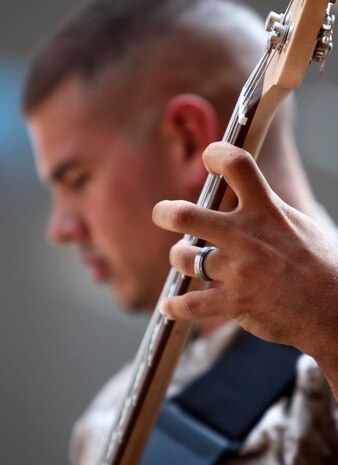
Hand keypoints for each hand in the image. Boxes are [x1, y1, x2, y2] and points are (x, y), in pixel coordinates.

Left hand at [153, 142, 337, 392]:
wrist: (334, 310)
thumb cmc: (318, 265)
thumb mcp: (297, 224)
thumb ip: (265, 207)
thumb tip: (241, 189)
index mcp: (266, 211)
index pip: (238, 165)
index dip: (217, 154)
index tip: (209, 159)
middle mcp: (246, 237)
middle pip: (186, 215)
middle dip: (165, 212)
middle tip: (161, 213)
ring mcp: (238, 271)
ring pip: (183, 258)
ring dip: (180, 259)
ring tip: (186, 262)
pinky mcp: (234, 303)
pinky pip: (189, 304)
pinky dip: (175, 307)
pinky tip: (169, 306)